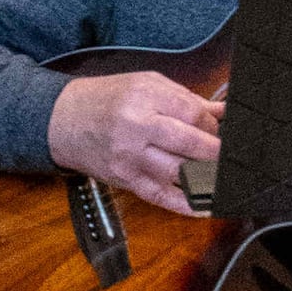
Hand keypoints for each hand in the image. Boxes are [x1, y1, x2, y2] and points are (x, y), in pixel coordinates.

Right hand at [49, 64, 224, 216]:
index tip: (219, 131)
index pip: (191, 113)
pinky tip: (205, 205)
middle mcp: (136, 128)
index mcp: (143, 98)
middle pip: (188, 143)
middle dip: (215, 151)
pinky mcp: (126, 181)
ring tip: (221, 175)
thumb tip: (223, 112)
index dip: (213, 125)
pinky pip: (161, 197)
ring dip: (206, 176)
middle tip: (228, 155)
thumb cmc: (105, 100)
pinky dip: (186, 205)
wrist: (63, 120)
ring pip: (178, 173)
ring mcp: (130, 158)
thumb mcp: (144, 85)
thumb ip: (185, 98)